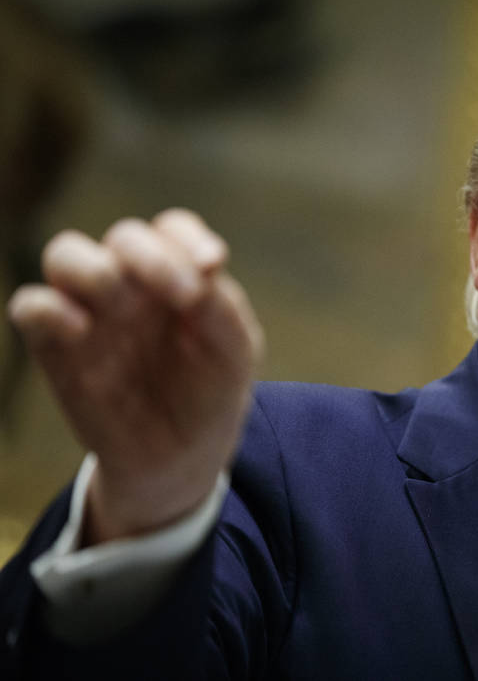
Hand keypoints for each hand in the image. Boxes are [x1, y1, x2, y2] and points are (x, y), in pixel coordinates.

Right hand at [7, 209, 263, 543]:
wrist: (177, 458)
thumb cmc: (209, 395)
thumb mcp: (233, 354)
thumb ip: (224, 308)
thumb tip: (206, 267)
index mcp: (178, 277)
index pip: (173, 230)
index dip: (187, 239)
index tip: (211, 265)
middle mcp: (132, 285)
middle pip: (124, 236)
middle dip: (152, 257)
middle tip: (184, 297)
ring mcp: (91, 311)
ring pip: (68, 254)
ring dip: (97, 272)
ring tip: (124, 311)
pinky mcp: (56, 346)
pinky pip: (31, 305)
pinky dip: (47, 307)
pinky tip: (80, 329)